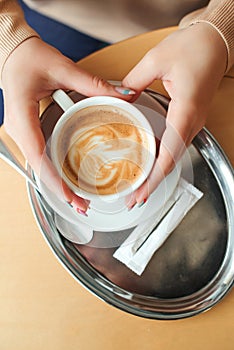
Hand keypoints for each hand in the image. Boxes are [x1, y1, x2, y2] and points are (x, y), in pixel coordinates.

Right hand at [2, 37, 133, 213]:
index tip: (70, 195)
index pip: (38, 156)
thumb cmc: (28, 58)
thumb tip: (122, 94)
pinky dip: (53, 172)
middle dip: (60, 190)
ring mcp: (22, 133)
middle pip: (39, 169)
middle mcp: (20, 130)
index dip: (54, 179)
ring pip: (39, 167)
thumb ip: (92, 84)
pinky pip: (40, 158)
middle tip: (82, 205)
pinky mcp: (28, 132)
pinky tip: (67, 180)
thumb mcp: (62, 68)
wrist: (13, 52)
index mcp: (23, 117)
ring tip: (78, 198)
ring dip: (57, 184)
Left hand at [122, 23, 226, 206]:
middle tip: (134, 198)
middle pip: (172, 161)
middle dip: (153, 183)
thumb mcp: (156, 60)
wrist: (215, 42)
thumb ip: (133, 82)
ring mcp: (192, 122)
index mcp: (185, 110)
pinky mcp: (189, 119)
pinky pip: (175, 145)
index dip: (155, 177)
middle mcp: (192, 122)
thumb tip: (117, 98)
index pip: (170, 153)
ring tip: (138, 186)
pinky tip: (147, 164)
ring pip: (174, 156)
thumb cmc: (195, 48)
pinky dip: (161, 159)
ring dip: (156, 173)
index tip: (142, 193)